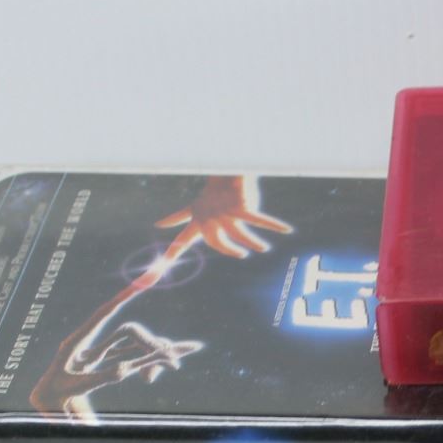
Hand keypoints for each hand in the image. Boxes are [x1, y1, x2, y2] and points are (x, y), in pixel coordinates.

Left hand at [154, 175, 291, 259]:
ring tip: (263, 248)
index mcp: (197, 219)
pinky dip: (273, 225)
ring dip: (253, 243)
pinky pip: (259, 221)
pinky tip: (285, 230)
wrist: (225, 171)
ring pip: (240, 236)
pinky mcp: (240, 208)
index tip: (157, 271)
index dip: (173, 253)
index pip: (182, 239)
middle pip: (217, 242)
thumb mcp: (194, 205)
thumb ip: (180, 216)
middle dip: (229, 250)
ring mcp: (224, 213)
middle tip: (241, 254)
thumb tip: (158, 224)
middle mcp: (209, 217)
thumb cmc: (211, 190)